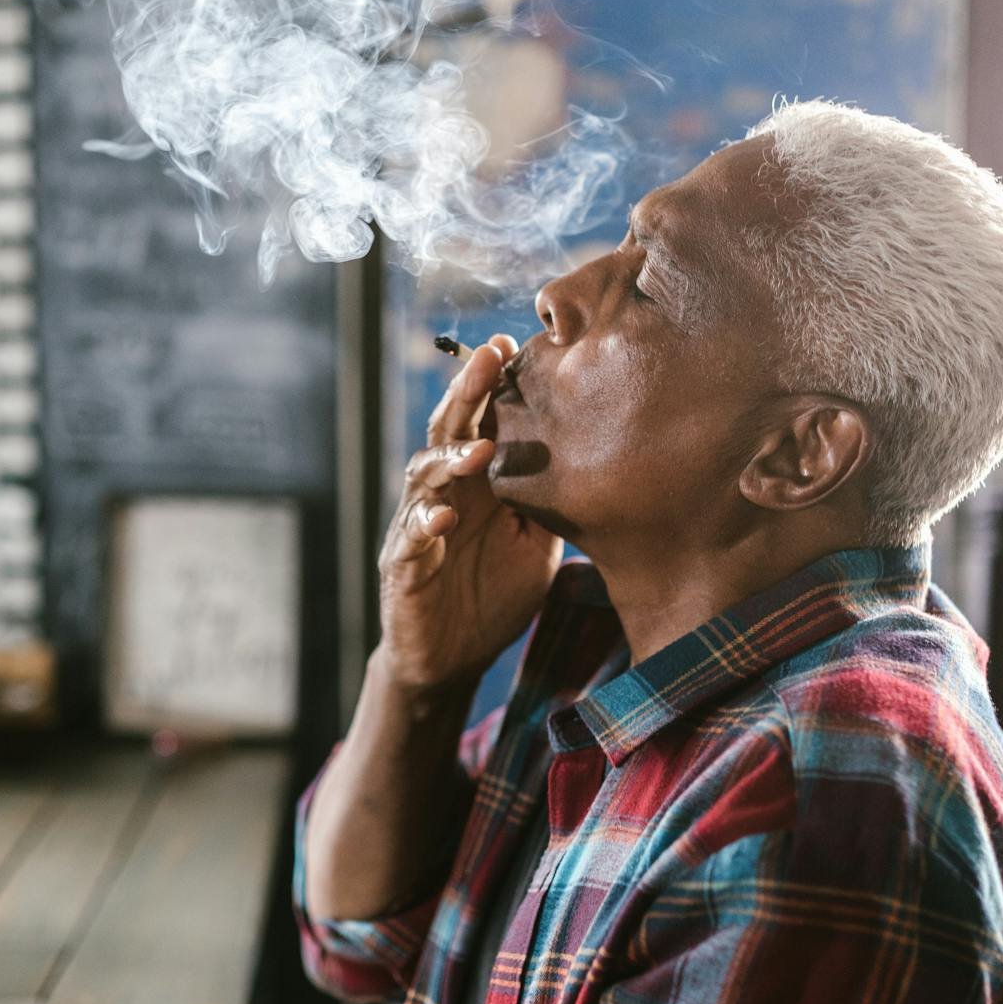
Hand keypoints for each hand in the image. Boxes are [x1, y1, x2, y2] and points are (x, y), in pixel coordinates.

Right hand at [378, 337, 562, 693]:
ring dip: (450, 460)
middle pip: (449, 433)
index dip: (490, 384)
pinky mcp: (402, 568)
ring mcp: (417, 528)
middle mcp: (444, 494)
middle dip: (465, 395)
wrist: (453, 659)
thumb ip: (552, 502)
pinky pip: (409, 540)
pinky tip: (443, 517)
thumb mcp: (539, 545)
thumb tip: (600, 459)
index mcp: (477, 483)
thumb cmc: (493, 595)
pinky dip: (423, 525)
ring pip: (424, 478)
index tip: (510, 344)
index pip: (480, 420)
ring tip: (479, 450)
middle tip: (487, 360)